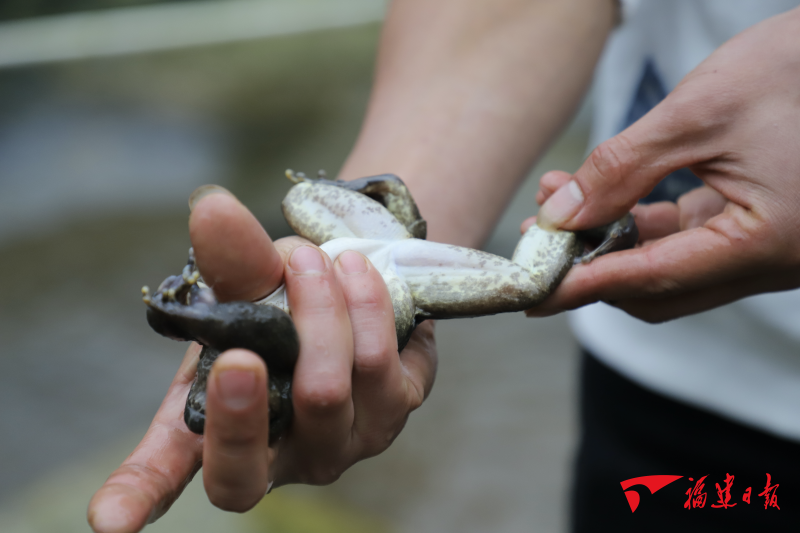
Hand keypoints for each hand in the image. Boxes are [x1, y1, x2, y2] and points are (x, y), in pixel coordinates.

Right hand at [87, 189, 436, 532]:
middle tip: (260, 316)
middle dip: (248, 392)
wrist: (354, 290)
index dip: (134, 498)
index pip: (168, 479)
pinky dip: (364, 304)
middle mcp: (283, 456)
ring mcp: (343, 442)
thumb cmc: (280, 307)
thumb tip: (211, 208)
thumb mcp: (243, 290)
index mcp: (221, 434)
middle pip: (256, 448)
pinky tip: (355, 272)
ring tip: (313, 259)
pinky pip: (381, 364)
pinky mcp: (396, 411)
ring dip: (319, 308)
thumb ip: (228, 260)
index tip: (107, 519)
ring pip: (328, 391)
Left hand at [525, 7, 799, 322]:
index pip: (654, 278)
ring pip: (667, 268)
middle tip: (537, 239)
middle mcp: (770, 261)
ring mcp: (763, 249)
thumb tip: (561, 214)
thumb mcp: (697, 114)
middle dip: (592, 265)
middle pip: (658, 288)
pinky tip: (600, 200)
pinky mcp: (754, 228)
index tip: (533, 292)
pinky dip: (638, 228)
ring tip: (556, 209)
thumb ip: (623, 169)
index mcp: (766, 243)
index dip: (586, 285)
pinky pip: (686, 244)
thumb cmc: (793, 71)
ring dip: (609, 244)